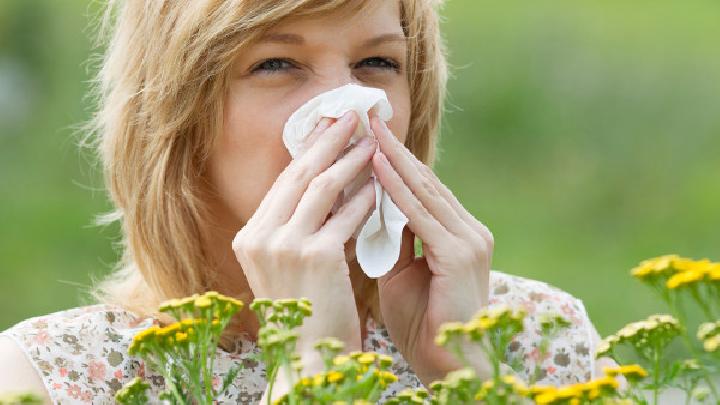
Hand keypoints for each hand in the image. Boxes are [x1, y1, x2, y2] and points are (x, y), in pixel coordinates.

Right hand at [232, 110, 376, 356]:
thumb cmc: (305, 315)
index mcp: (250, 237)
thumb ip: (297, 228)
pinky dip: (365, 198)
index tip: (328, 126)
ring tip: (372, 141)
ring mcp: (284, 245)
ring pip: (323, 187)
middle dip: (328, 139)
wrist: (307, 360)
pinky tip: (380, 185)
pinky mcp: (315, 256)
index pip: (284, 182)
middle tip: (351, 114)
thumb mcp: (288, 267)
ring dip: (350, 160)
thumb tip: (327, 185)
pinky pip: (346, 216)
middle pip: (299, 174)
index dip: (308, 150)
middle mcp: (259, 237)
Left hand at [369, 116, 493, 384]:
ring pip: (424, 191)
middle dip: (393, 150)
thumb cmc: (422, 323)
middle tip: (367, 119)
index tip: (369, 137)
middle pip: (425, 181)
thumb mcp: (402, 272)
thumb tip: (374, 209)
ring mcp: (469, 239)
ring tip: (368, 131)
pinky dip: (397, 190)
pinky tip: (377, 167)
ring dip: (393, 160)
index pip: (423, 189)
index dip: (395, 162)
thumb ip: (394, 239)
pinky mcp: (459, 253)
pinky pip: (420, 214)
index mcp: (458, 234)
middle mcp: (469, 230)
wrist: (447, 362)